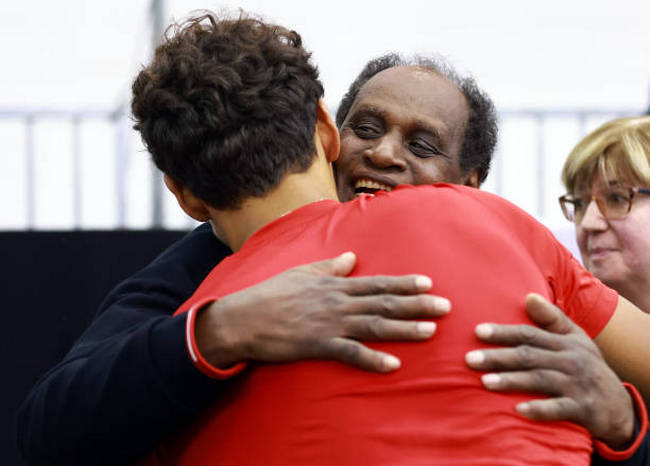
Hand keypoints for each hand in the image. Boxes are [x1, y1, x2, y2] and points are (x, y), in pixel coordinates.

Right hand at [196, 252, 449, 372]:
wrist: (244, 317)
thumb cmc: (272, 293)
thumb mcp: (302, 272)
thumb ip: (330, 266)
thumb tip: (352, 257)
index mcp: (335, 284)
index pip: (377, 282)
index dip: (404, 283)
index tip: (429, 283)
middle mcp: (338, 301)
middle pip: (384, 302)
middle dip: (416, 304)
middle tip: (446, 307)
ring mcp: (330, 323)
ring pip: (374, 325)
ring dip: (404, 328)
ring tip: (431, 332)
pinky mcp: (318, 345)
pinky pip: (350, 353)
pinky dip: (372, 359)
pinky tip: (393, 365)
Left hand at [465, 293, 634, 448]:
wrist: (618, 405)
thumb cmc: (586, 365)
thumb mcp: (575, 338)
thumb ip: (551, 318)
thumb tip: (528, 295)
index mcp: (564, 342)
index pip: (529, 334)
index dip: (503, 332)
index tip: (477, 331)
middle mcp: (570, 361)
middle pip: (529, 356)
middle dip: (498, 357)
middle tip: (468, 359)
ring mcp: (576, 385)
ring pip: (540, 380)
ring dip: (511, 381)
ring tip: (485, 382)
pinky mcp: (582, 409)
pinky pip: (558, 409)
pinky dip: (539, 409)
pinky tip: (518, 410)